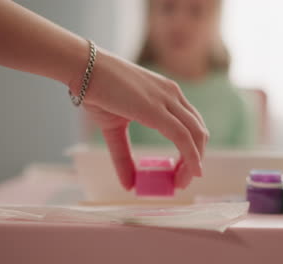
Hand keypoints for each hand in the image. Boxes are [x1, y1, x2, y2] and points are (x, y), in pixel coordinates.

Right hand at [70, 48, 208, 189]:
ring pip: (196, 134)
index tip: (183, 170)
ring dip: (194, 162)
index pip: (191, 124)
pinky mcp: (156, 108)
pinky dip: (190, 156)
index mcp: (167, 94)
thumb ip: (123, 156)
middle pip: (199, 131)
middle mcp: (173, 94)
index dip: (193, 149)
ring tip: (182, 182)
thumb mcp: (114, 129)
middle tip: (183, 181)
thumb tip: (128, 185)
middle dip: (196, 158)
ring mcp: (167, 99)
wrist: (84, 68)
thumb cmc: (98, 92)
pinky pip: (182, 136)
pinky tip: (188, 172)